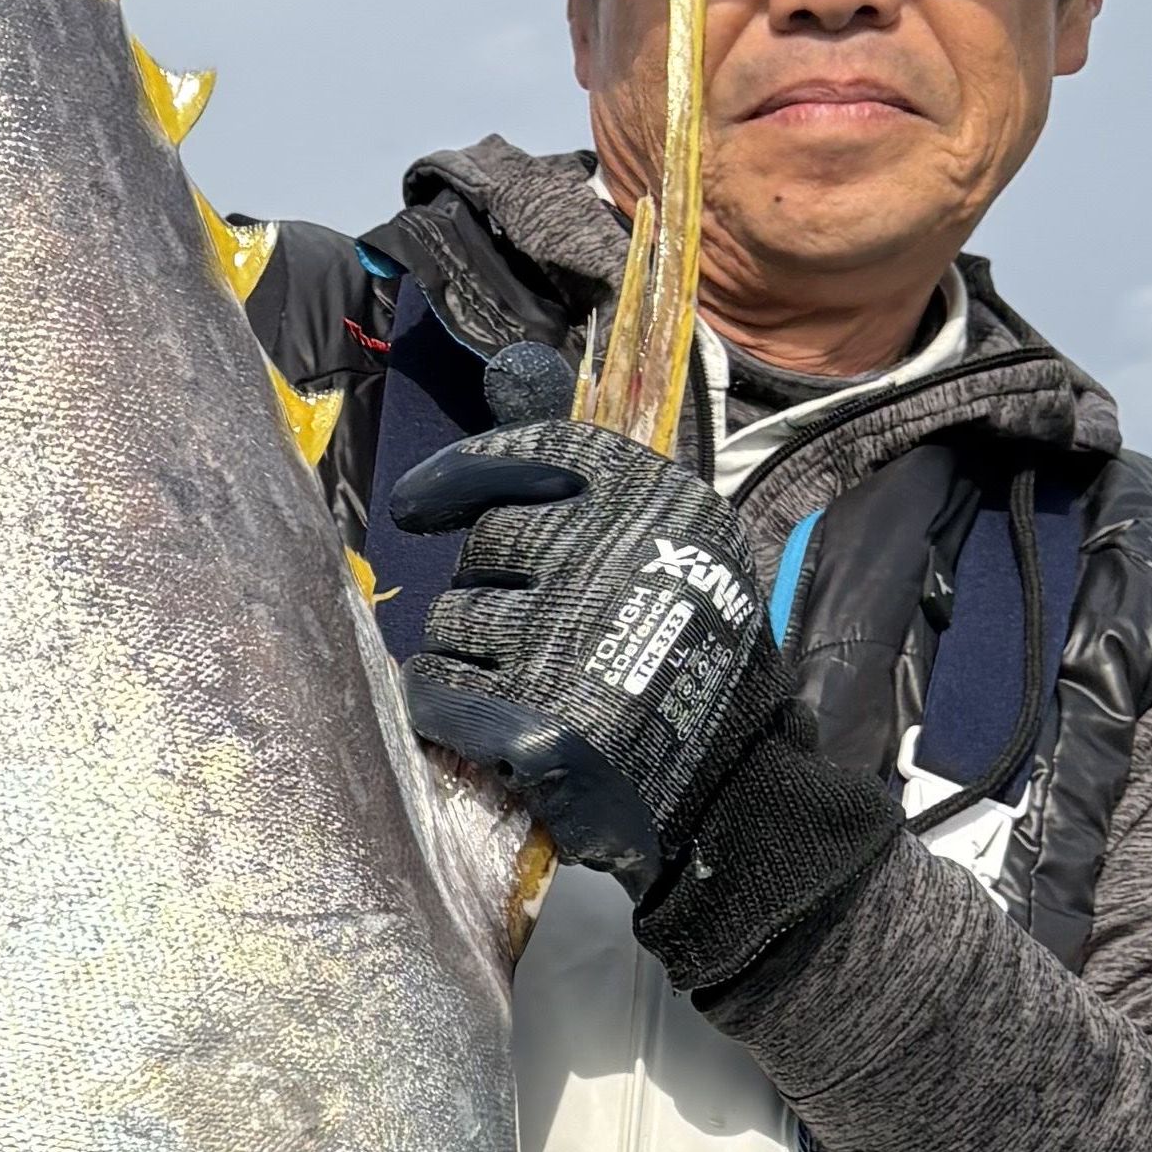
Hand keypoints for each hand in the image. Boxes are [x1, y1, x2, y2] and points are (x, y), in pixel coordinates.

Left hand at [389, 359, 783, 893]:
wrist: (733, 787)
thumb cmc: (690, 656)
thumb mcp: (666, 543)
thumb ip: (580, 466)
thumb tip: (511, 363)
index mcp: (656, 503)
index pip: (536, 449)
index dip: (464, 472)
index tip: (418, 505)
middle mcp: (609, 558)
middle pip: (486, 545)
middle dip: (488, 584)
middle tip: (531, 628)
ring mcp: (570, 641)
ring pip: (452, 617)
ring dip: (466, 647)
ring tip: (523, 679)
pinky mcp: (539, 724)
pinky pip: (439, 688)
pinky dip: (445, 705)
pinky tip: (479, 721)